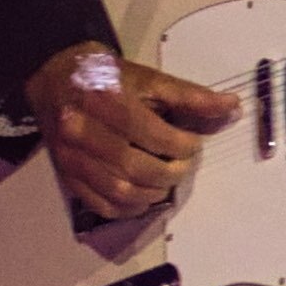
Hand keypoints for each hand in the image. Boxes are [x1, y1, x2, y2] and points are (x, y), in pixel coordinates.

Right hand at [28, 37, 237, 227]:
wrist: (53, 76)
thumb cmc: (106, 76)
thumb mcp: (148, 78)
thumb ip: (190, 96)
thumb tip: (233, 107)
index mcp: (103, 101)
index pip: (152, 134)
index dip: (182, 145)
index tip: (193, 144)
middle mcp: (81, 131)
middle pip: (136, 168)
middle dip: (171, 173)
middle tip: (184, 165)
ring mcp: (70, 156)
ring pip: (119, 191)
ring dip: (153, 193)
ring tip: (166, 180)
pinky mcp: (65, 174)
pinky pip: (100, 205)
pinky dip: (128, 209)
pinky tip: (144, 197)